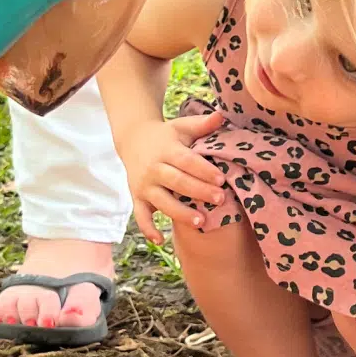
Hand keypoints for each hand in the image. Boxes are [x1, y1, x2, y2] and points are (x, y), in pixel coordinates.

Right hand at [123, 111, 226, 240]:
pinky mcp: (137, 198)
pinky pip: (141, 216)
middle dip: (199, 191)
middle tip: (220, 199)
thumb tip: (222, 115)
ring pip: (162, 201)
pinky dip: (148, 228)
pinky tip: (160, 241)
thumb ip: (202, 124)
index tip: (221, 179)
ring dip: (180, 213)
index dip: (203, 170)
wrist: (133, 140)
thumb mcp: (182, 126)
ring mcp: (144, 185)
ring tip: (200, 222)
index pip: (187, 161)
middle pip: (177, 182)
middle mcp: (154, 168)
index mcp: (167, 150)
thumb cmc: (166, 135)